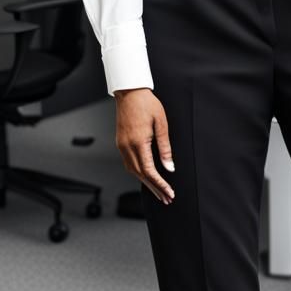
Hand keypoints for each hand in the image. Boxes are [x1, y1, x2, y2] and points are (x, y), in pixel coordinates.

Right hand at [113, 87, 175, 204]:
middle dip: (154, 188)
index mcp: (138, 142)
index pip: (149, 171)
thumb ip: (165, 147)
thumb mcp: (161, 124)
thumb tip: (169, 167)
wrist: (130, 92)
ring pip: (133, 171)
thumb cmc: (147, 104)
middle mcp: (127, 147)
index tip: (169, 193)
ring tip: (159, 191)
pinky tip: (147, 176)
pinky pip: (129, 163)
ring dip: (146, 182)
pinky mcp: (120, 143)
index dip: (160, 184)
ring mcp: (122, 145)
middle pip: (140, 175)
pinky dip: (139, 173)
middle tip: (167, 198)